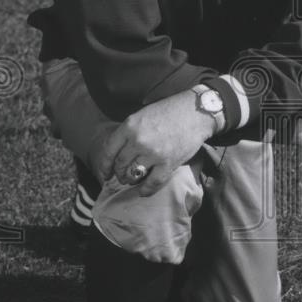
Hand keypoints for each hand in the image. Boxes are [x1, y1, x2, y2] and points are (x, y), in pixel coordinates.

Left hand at [92, 90, 215, 195]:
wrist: (196, 111)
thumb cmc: (170, 110)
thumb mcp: (143, 115)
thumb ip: (129, 131)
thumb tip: (118, 150)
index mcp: (129, 126)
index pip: (109, 151)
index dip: (104, 165)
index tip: (105, 173)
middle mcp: (138, 141)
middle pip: (120, 164)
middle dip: (119, 173)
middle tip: (122, 176)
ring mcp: (153, 153)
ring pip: (133, 175)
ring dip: (131, 180)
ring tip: (133, 180)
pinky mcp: (168, 163)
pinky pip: (152, 183)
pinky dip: (145, 190)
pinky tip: (143, 191)